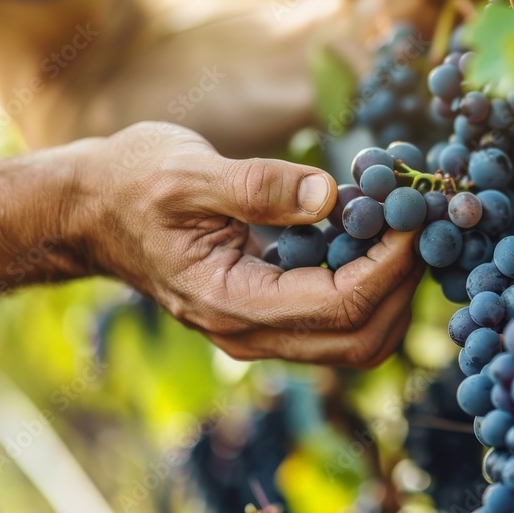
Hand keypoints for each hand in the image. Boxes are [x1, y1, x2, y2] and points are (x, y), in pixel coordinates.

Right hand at [72, 122, 423, 366]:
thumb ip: (259, 188)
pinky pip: (338, 320)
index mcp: (230, 304)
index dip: (391, 265)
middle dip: (405, 285)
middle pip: (362, 340)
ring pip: (357, 340)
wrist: (91, 211)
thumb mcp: (188, 173)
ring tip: (404, 227)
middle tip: (422, 224)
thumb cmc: (132, 185)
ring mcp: (260, 331)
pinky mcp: (269, 315)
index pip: (339, 305)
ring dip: (394, 291)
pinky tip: (373, 234)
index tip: (414, 214)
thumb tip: (331, 196)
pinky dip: (371, 286)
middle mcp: (249, 333)